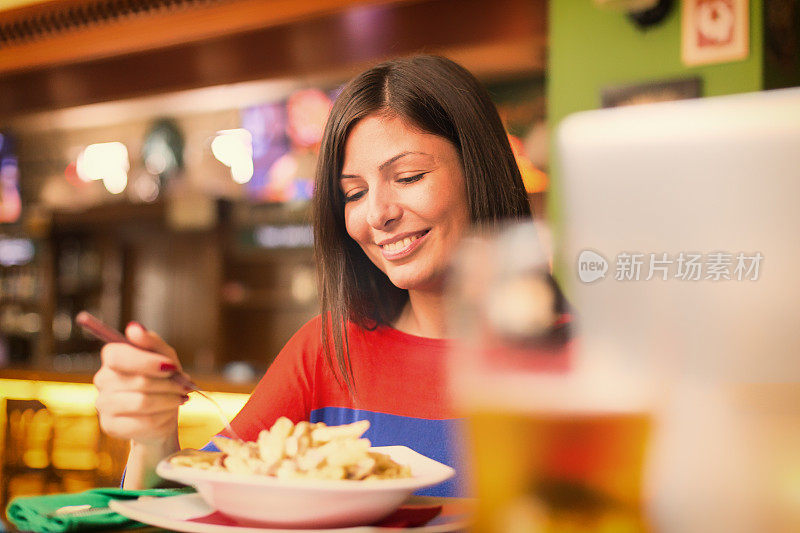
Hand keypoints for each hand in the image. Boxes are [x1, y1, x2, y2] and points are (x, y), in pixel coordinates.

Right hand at [94, 322, 190, 445]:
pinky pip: (143, 422)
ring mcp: (103, 404)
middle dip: (168, 384)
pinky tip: (167, 414)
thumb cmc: (163, 380)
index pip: (118, 356)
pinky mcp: (110, 426)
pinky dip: (163, 417)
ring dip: (169, 400)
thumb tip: (134, 328)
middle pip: (137, 381)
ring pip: (142, 403)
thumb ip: (151, 342)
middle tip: (184, 386)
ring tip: (179, 398)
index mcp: (112, 357)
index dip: (147, 362)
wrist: (162, 413)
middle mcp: (103, 379)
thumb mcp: (164, 357)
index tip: (171, 368)